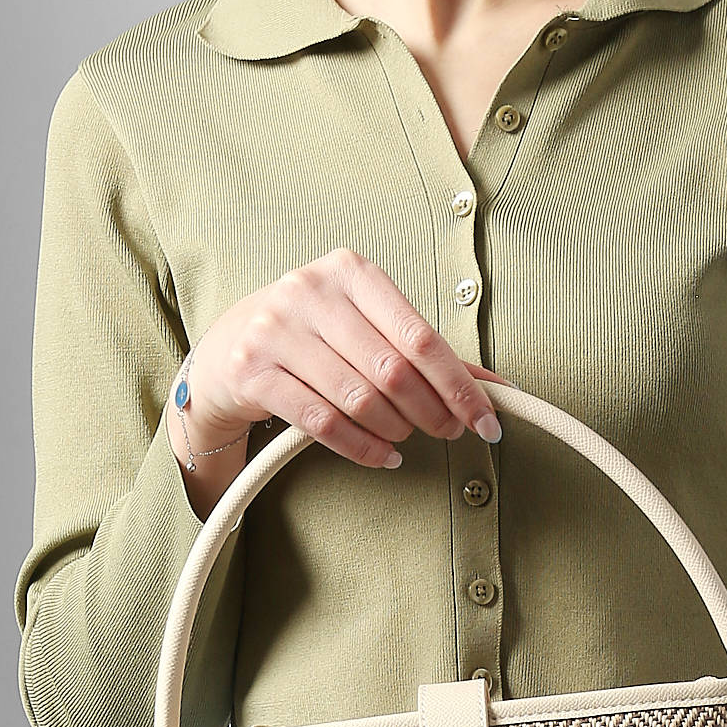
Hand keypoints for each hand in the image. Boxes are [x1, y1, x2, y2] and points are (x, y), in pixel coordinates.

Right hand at [167, 246, 511, 516]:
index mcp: (349, 270)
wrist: (227, 349)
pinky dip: (363, 448)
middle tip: (448, 433)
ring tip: (406, 439)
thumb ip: (426, 354)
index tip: (487, 420)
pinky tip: (383, 456)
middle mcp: (309, 291)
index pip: (420, 336)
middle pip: (393, 370)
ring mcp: (275, 330)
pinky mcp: (252, 372)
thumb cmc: (314, 337)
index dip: (460, 386)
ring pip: (359, 398)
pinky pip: (323, 422)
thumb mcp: (365, 327)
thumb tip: (498, 389)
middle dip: (432, 411)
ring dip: (396, 430)